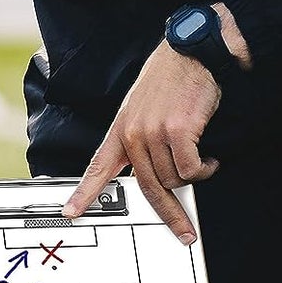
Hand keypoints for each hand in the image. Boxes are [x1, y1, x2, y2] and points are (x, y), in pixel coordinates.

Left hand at [63, 44, 222, 241]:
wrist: (191, 53)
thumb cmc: (172, 78)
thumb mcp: (144, 107)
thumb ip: (141, 138)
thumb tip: (153, 174)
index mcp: (121, 128)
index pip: (98, 167)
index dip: (84, 192)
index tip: (72, 211)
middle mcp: (134, 133)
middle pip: (148, 187)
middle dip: (169, 213)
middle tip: (184, 229)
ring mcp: (154, 133)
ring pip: (173, 180)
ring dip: (192, 176)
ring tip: (201, 159)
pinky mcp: (178, 132)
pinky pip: (192, 169)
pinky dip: (205, 169)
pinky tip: (209, 158)